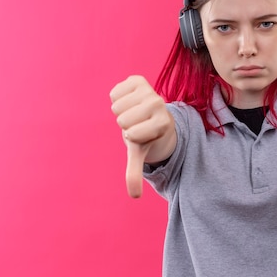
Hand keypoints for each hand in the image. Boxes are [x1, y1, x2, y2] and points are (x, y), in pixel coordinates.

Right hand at [109, 75, 172, 197]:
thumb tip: (134, 197)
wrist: (152, 115)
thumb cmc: (146, 136)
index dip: (132, 136)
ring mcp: (150, 89)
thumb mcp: (140, 154)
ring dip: (121, 111)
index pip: (131, 134)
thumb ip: (135, 173)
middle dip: (126, 124)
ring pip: (116, 106)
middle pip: (122, 120)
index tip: (143, 134)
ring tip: (134, 113)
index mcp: (163, 122)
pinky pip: (114, 92)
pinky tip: (129, 101)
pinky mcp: (138, 80)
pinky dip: (117, 99)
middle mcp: (159, 103)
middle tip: (138, 123)